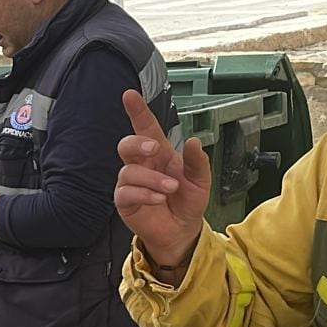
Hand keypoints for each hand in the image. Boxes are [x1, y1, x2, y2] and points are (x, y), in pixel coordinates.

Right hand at [115, 88, 211, 275]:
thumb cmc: (187, 202)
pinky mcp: (125, 201)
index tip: (130, 95)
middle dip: (137, 142)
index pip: (146, 128)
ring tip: (169, 189)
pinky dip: (144, 193)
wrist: (182, 230)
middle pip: (127, 145)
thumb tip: (194, 142)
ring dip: (151, 178)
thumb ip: (198, 162)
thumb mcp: (201, 180)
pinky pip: (126, 192)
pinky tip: (158, 198)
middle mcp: (143, 166)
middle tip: (154, 148)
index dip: (137, 111)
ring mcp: (131, 183)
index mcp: (160, 155)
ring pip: (129, 171)